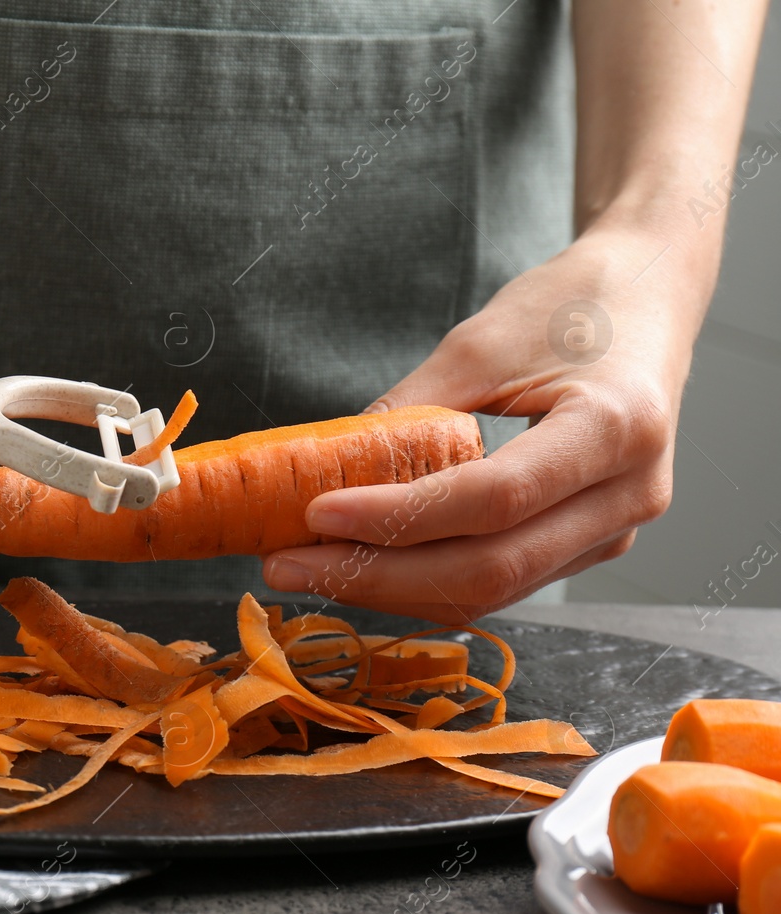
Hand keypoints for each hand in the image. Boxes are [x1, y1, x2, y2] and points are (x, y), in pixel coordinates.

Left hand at [261, 225, 695, 621]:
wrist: (647, 301)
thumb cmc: (572, 308)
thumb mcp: (481, 342)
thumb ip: (410, 410)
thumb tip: (326, 467)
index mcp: (615, 429)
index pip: (491, 500)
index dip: (397, 517)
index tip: (317, 512)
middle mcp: (627, 496)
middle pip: (490, 569)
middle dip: (376, 576)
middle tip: (288, 564)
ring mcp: (613, 531)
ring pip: (491, 591)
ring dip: (391, 590)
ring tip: (310, 569)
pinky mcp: (587, 546)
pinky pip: (500, 584)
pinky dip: (425, 583)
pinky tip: (363, 568)